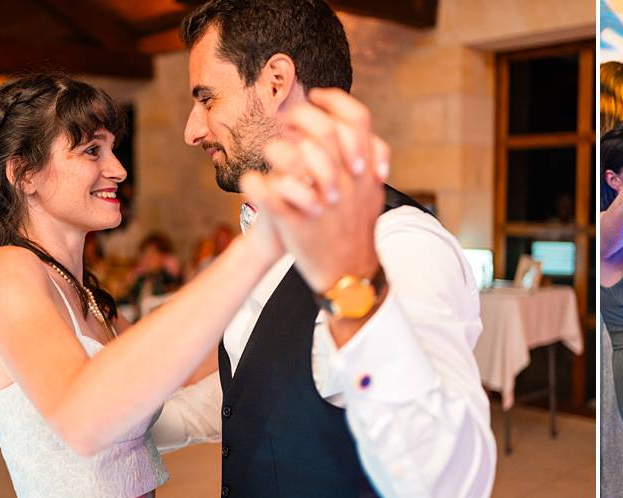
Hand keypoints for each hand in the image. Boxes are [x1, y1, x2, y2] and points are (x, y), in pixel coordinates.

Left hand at [238, 88, 385, 293]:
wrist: (349, 275)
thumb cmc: (353, 230)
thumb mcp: (370, 193)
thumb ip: (364, 160)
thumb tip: (348, 127)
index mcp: (365, 174)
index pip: (358, 120)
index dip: (335, 101)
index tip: (315, 96)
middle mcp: (345, 184)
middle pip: (323, 130)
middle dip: (299, 117)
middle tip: (286, 122)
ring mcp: (321, 204)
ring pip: (293, 157)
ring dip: (276, 148)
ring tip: (271, 154)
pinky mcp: (297, 223)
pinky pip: (269, 195)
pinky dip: (255, 185)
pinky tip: (252, 181)